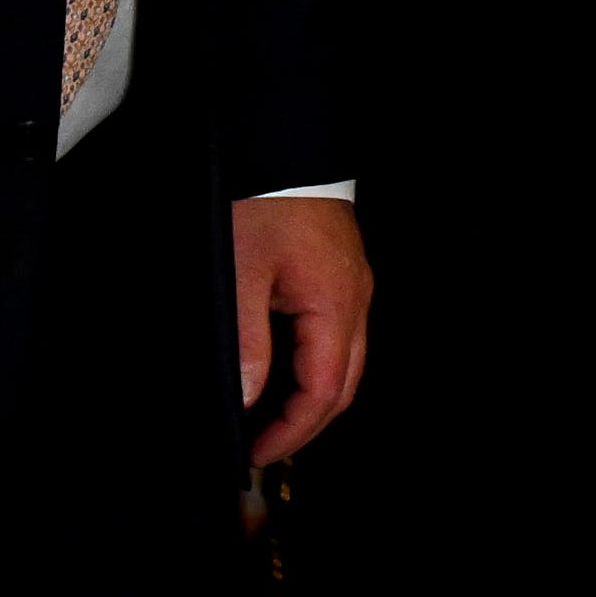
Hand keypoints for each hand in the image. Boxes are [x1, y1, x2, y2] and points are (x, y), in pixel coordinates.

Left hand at [229, 194, 371, 468]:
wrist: (280, 142)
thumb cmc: (262, 201)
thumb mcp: (240, 272)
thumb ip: (248, 342)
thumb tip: (248, 400)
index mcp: (335, 304)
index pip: (323, 392)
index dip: (290, 432)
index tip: (252, 454)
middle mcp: (355, 300)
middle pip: (343, 384)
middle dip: (304, 424)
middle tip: (259, 447)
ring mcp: (352, 285)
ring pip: (343, 362)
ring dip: (308, 397)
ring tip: (263, 417)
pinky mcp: (340, 273)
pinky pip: (336, 336)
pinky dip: (309, 367)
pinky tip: (277, 371)